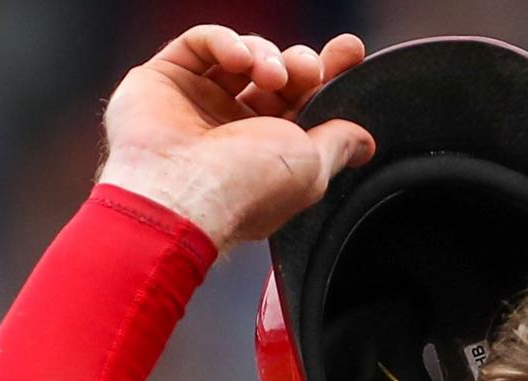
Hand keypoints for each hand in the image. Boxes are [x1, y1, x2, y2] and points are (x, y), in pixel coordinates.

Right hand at [98, 26, 372, 249]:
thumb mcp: (313, 168)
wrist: (182, 194)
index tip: (350, 52)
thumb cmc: (246, 190)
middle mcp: (231, 128)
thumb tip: (365, 142)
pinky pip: (200, 43)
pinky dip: (225, 40)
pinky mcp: (162, 81)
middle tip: (307, 69)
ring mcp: (196, 103)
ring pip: (241, 55)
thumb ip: (339, 144)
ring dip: (265, 54)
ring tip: (271, 74)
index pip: (303, 102)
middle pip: (276, 75)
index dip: (329, 73)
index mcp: (267, 153)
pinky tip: (239, 59)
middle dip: (301, 63)